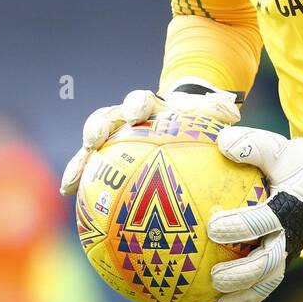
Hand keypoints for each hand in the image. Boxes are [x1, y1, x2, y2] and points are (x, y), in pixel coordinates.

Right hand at [58, 78, 240, 194]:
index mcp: (149, 107)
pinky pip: (91, 173)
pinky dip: (80, 184)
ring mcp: (112, 138)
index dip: (136, 106)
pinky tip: (70, 199)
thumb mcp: (206, 115)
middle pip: (106, 118)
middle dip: (97, 128)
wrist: (177, 121)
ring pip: (90, 146)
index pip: (140, 101)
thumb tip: (232, 114)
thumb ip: (216, 112)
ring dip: (79, 161)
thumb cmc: (193, 121)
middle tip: (92, 141)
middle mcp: (124, 119)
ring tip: (71, 181)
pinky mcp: (105, 158)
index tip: (135, 116)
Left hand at [206, 103, 302, 301]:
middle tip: (215, 276)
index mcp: (291, 206)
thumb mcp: (279, 146)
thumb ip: (252, 144)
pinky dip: (249, 295)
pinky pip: (268, 280)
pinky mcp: (287, 255)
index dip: (240, 227)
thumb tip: (222, 143)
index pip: (264, 221)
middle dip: (242, 273)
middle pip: (269, 263)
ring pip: (270, 280)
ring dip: (246, 294)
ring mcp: (292, 248)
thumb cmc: (298, 160)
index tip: (213, 227)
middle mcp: (293, 233)